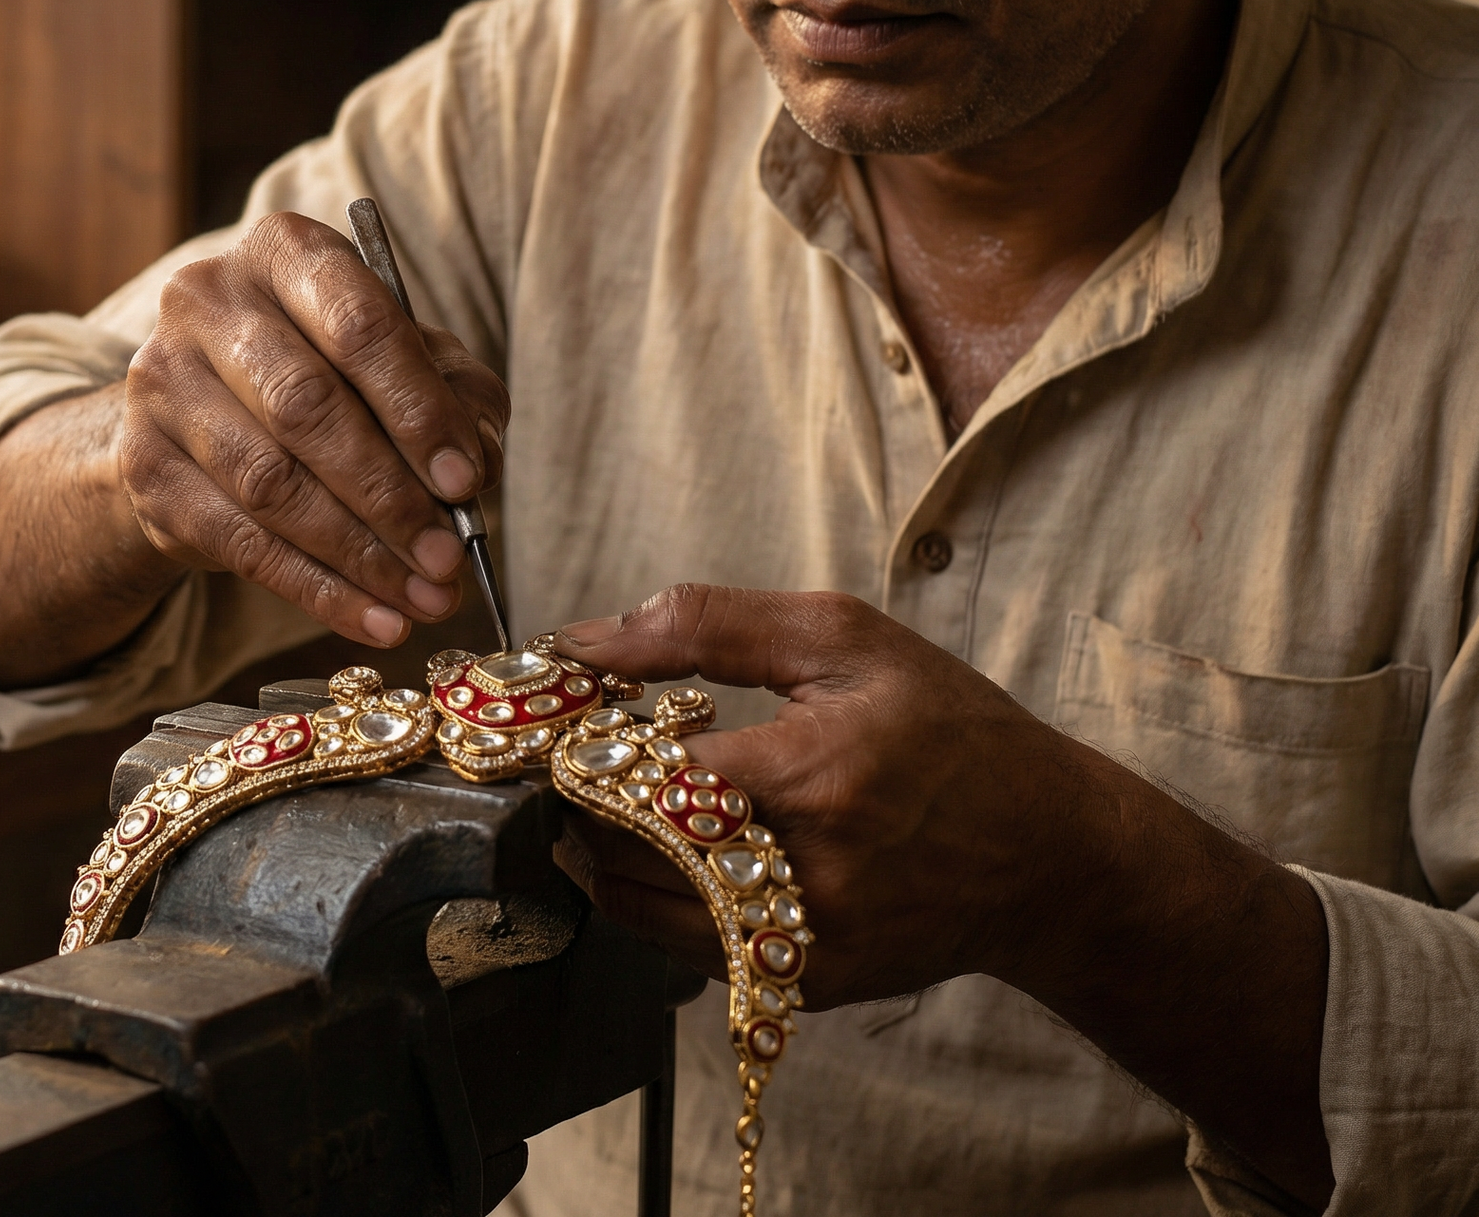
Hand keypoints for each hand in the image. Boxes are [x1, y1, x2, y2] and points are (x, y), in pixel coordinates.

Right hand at [117, 211, 509, 647]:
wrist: (205, 416)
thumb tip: (475, 463)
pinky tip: (374, 618)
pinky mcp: (144, 464)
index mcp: (285, 251)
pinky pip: (237, 541)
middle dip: (389, 494)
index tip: (466, 480)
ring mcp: (162, 381)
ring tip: (425, 598)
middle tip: (447, 557)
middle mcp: (207, 299)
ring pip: (270, 483)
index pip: (358, 325)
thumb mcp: (408, 365)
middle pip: (306, 407)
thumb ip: (457, 398)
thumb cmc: (333, 374)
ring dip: (358, 554)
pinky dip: (315, 590)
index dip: (417, 409)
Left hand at [554, 584, 1100, 1007]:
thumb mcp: (841, 639)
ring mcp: (804, 945)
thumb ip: (704, 625)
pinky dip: (655, 896)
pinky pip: (686, 948)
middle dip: (582, 797)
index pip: (644, 770)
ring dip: (604, 851)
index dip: (588, 741)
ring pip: (643, 909)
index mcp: (815, 774)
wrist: (1047, 854)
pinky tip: (663, 847)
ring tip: (600, 799)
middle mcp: (807, 875)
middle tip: (567, 756)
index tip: (565, 716)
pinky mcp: (805, 986)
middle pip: (630, 847)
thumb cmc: (947, 728)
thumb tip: (584, 641)